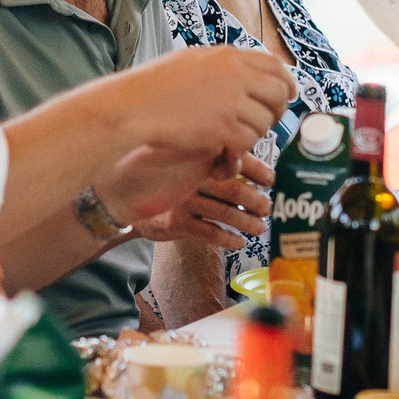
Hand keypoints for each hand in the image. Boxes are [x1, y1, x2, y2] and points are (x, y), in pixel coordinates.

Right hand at [112, 50, 293, 158]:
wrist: (133, 106)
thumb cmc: (154, 86)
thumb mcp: (194, 60)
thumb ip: (224, 65)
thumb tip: (250, 73)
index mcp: (229, 57)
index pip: (276, 66)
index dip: (287, 83)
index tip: (287, 95)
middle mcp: (235, 76)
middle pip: (278, 94)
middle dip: (277, 111)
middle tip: (266, 121)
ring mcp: (231, 102)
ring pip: (265, 122)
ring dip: (254, 133)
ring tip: (232, 134)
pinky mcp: (224, 129)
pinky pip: (248, 142)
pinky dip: (239, 148)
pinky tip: (221, 146)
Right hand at [132, 151, 273, 249]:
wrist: (126, 196)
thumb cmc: (165, 179)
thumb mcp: (186, 161)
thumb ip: (214, 160)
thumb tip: (255, 168)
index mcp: (198, 157)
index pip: (236, 160)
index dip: (258, 170)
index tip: (272, 179)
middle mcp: (191, 176)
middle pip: (235, 190)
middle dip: (257, 201)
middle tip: (268, 208)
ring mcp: (183, 200)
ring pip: (225, 213)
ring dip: (247, 222)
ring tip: (260, 228)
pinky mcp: (175, 222)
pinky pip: (209, 232)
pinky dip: (228, 239)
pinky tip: (239, 241)